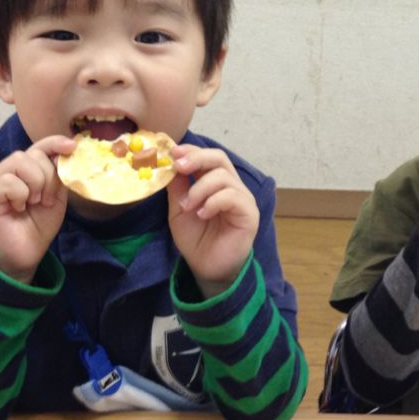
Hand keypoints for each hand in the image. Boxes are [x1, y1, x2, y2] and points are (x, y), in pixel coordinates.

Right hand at [0, 135, 76, 283]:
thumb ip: (58, 175)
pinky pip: (8, 181)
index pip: (38, 146)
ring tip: (32, 203)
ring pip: (20, 161)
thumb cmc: (38, 226)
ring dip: (35, 184)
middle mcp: (6, 171)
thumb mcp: (55, 197)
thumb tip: (65, 153)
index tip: (72, 147)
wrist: (25, 255)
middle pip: (32, 153)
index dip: (55, 142)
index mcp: (23, 170)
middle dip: (47, 176)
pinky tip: (18, 209)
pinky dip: (20, 194)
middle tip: (45, 200)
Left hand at [167, 145, 258, 297]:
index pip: (208, 157)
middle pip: (220, 158)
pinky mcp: (249, 213)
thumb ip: (178, 187)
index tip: (172, 152)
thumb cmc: (196, 238)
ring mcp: (243, 198)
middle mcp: (232, 186)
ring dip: (199, 188)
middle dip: (197, 158)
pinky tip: (202, 214)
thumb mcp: (179, 209)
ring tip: (188, 206)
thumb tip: (169, 164)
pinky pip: (232, 196)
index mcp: (215, 182)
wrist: (206, 268)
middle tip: (178, 166)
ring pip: (223, 177)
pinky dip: (213, 202)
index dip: (191, 151)